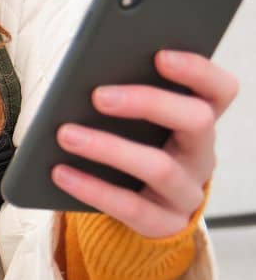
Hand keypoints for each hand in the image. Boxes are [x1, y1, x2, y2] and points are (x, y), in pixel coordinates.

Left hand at [52, 49, 239, 236]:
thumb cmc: (133, 144)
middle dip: (148, 103)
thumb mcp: (138, 121)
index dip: (197, 70)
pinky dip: (91, 188)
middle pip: (196, 121)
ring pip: (160, 168)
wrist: (140, 206)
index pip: (220, 90)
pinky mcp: (164, 224)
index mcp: (199, 119)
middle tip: (98, 95)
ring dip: (110, 148)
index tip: (159, 55)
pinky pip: (130, 207)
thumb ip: (126, 94)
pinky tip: (59, 172)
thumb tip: (89, 72)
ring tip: (65, 133)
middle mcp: (202, 154)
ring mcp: (187, 192)